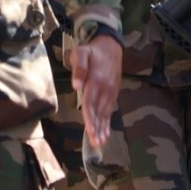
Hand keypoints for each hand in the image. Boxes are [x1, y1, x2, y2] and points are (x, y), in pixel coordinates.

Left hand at [71, 33, 121, 149]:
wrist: (111, 45)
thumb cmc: (92, 50)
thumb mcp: (81, 52)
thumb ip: (78, 68)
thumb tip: (76, 85)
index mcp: (96, 80)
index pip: (91, 103)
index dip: (90, 119)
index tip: (91, 132)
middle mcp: (105, 88)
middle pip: (99, 112)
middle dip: (98, 129)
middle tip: (96, 144)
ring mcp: (111, 91)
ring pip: (106, 112)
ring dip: (103, 128)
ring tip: (101, 142)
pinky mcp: (114, 92)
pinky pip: (110, 109)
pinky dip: (109, 121)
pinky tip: (107, 132)